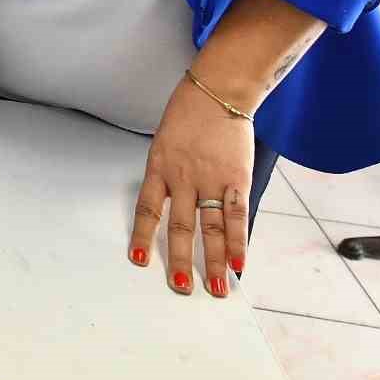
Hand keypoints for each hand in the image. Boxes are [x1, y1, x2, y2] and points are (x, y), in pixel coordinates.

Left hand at [127, 73, 254, 298]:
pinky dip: (239, 242)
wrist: (216, 92)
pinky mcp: (236, 178)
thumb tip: (170, 202)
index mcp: (159, 168)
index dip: (143, 236)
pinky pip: (237, 216)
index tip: (139, 260)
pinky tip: (240, 263)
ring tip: (215, 288)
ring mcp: (211, 180)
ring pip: (211, 228)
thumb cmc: (189, 115)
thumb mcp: (165, 142)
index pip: (147, 210)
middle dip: (180, 260)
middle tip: (180, 286)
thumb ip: (167, 173)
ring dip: (214, 262)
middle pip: (180, 227)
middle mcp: (183, 178)